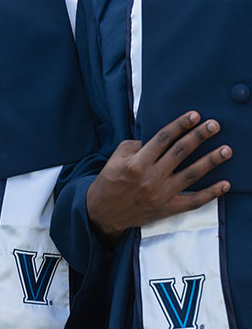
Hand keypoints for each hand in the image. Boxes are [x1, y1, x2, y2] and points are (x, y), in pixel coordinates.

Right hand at [87, 111, 231, 243]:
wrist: (102, 213)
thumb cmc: (109, 182)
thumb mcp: (115, 158)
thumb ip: (136, 145)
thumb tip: (158, 138)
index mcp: (137, 163)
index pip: (163, 138)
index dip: (180, 125)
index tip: (195, 115)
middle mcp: (150, 177)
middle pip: (181, 152)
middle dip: (200, 136)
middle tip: (215, 125)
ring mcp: (161, 195)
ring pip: (192, 174)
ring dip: (211, 161)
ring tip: (226, 150)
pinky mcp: (166, 209)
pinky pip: (193, 201)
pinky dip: (211, 194)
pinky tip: (225, 185)